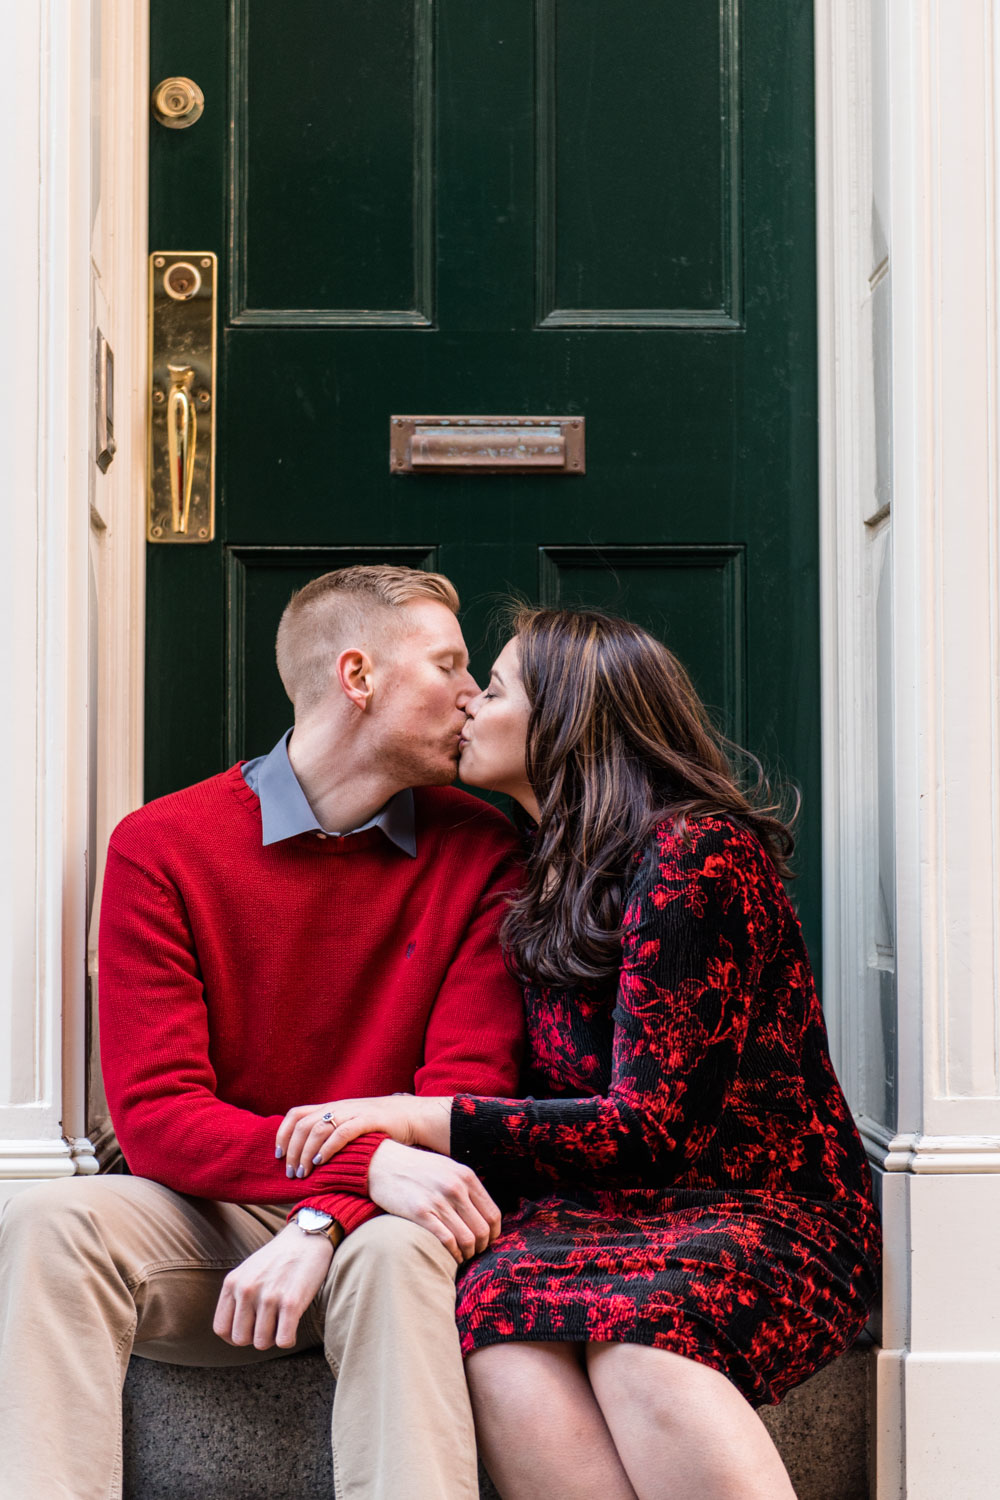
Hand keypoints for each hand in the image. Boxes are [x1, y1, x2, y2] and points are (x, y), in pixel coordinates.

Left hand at [213, 1223, 333, 1350]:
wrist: (307, 1237)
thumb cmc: (278, 1257)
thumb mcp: (247, 1270)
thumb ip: (236, 1295)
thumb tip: (232, 1331)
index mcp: (232, 1283)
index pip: (221, 1328)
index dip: (235, 1336)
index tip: (250, 1331)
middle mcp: (246, 1290)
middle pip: (240, 1339)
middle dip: (255, 1337)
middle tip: (269, 1325)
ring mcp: (268, 1297)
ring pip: (262, 1343)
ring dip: (274, 1338)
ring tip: (282, 1322)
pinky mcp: (291, 1303)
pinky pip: (283, 1341)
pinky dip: (289, 1339)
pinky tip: (293, 1325)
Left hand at [277, 1094, 451, 1178]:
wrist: (413, 1116)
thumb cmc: (382, 1127)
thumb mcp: (352, 1126)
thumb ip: (334, 1135)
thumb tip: (312, 1157)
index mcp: (332, 1108)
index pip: (296, 1114)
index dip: (283, 1133)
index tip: (278, 1155)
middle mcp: (338, 1107)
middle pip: (303, 1125)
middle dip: (292, 1151)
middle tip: (291, 1173)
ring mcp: (353, 1112)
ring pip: (317, 1129)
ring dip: (306, 1153)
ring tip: (304, 1173)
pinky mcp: (368, 1120)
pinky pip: (341, 1132)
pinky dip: (327, 1148)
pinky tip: (321, 1163)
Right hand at [368, 1139, 500, 1263]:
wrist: (382, 1163)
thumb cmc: (417, 1168)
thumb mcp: (447, 1168)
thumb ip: (466, 1187)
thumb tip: (483, 1213)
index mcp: (466, 1176)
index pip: (493, 1214)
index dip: (493, 1233)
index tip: (487, 1241)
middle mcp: (455, 1187)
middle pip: (482, 1230)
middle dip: (481, 1246)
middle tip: (473, 1252)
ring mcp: (438, 1200)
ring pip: (467, 1239)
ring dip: (467, 1253)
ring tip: (462, 1256)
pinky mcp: (420, 1212)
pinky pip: (447, 1241)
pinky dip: (452, 1253)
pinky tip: (450, 1255)